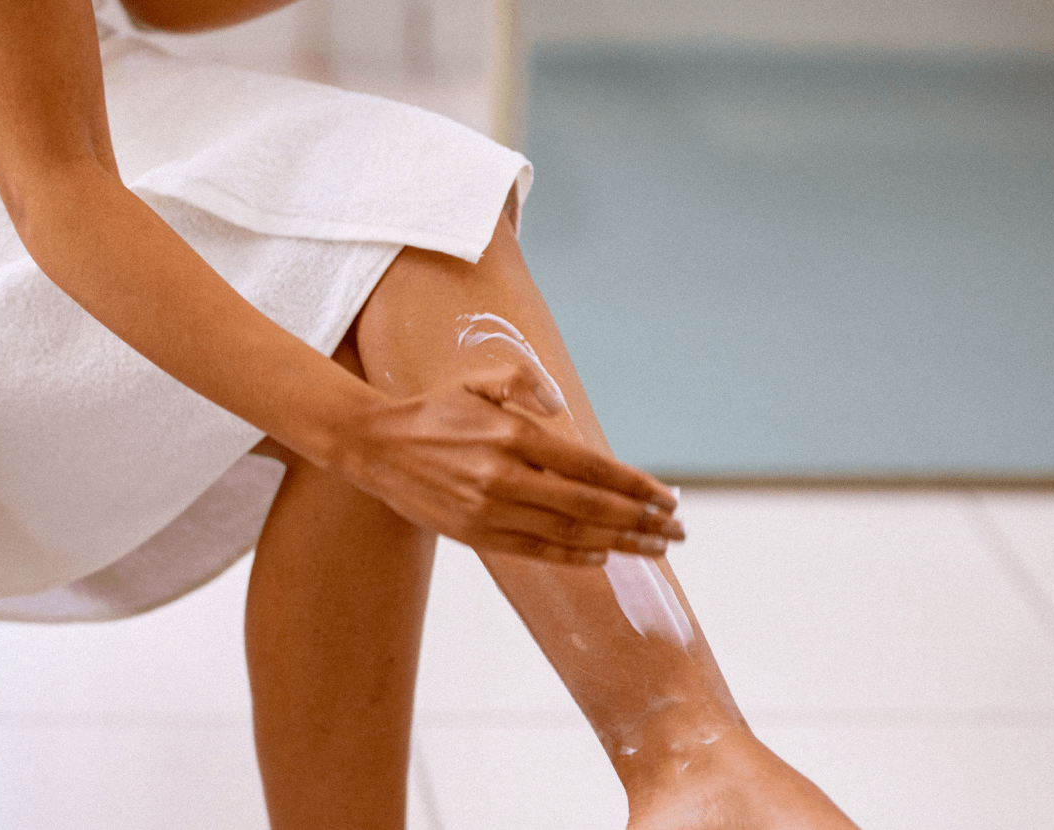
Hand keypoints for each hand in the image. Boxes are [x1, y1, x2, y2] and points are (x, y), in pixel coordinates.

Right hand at [341, 364, 683, 564]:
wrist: (376, 447)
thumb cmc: (437, 412)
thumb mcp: (479, 382)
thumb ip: (525, 384)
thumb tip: (561, 408)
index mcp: (513, 435)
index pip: (592, 467)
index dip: (636, 487)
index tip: (668, 498)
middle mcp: (505, 477)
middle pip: (591, 506)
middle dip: (641, 521)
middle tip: (677, 532)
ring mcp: (490, 510)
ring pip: (570, 533)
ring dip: (619, 543)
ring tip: (654, 549)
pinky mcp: (475, 534)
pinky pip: (536, 550)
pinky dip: (574, 555)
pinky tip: (604, 556)